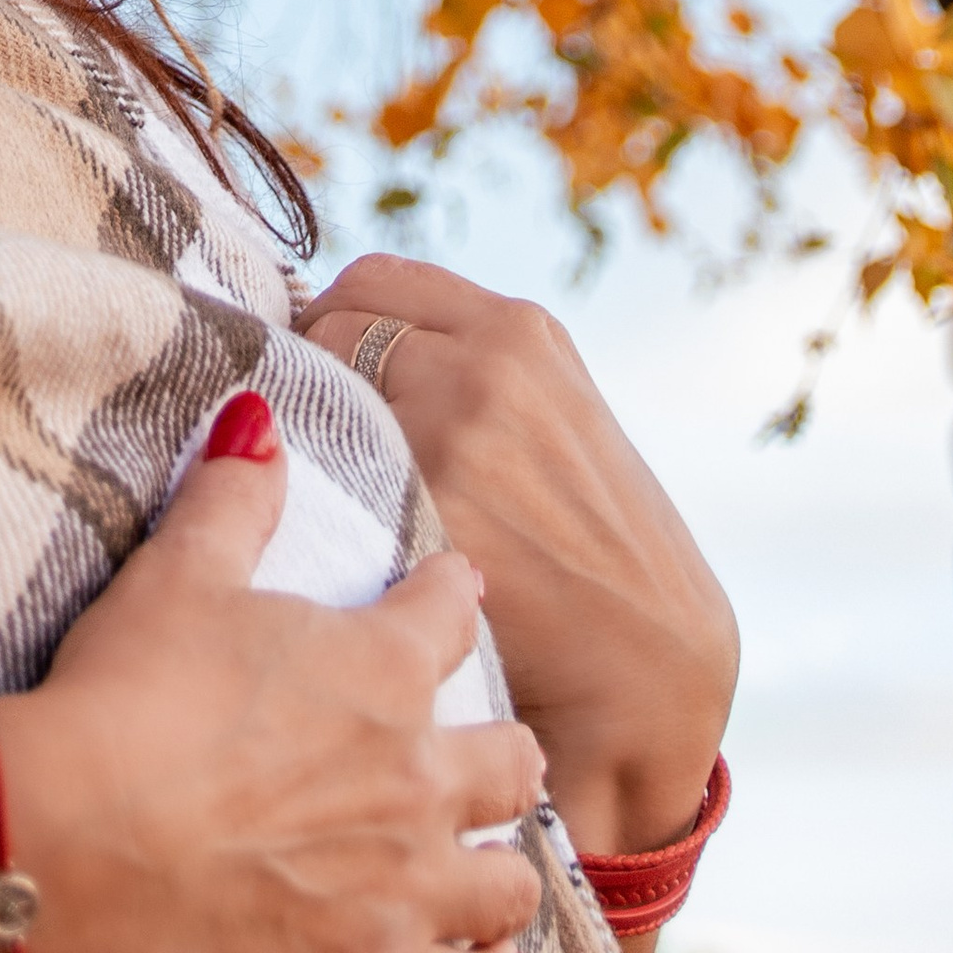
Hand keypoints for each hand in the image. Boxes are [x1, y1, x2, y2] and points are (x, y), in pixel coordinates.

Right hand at [0, 393, 546, 952]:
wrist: (86, 843)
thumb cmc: (131, 699)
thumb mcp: (178, 576)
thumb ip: (232, 497)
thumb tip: (258, 416)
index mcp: (378, 668)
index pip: (449, 613)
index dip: (451, 595)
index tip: (454, 589)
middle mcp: (418, 773)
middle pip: (511, 758)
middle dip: (504, 750)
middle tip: (487, 751)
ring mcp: (409, 883)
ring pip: (510, 880)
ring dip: (501, 869)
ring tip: (486, 867)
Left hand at [304, 255, 736, 865]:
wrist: (649, 670)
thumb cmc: (598, 552)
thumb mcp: (556, 417)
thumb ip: (470, 364)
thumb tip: (346, 332)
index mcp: (522, 330)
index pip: (370, 281)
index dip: (330, 322)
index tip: (318, 371)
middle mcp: (489, 363)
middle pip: (331, 327)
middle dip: (309, 376)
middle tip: (312, 441)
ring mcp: (455, 432)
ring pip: (316, 399)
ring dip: (304, 437)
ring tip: (320, 492)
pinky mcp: (427, 509)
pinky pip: (320, 477)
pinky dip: (304, 499)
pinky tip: (323, 536)